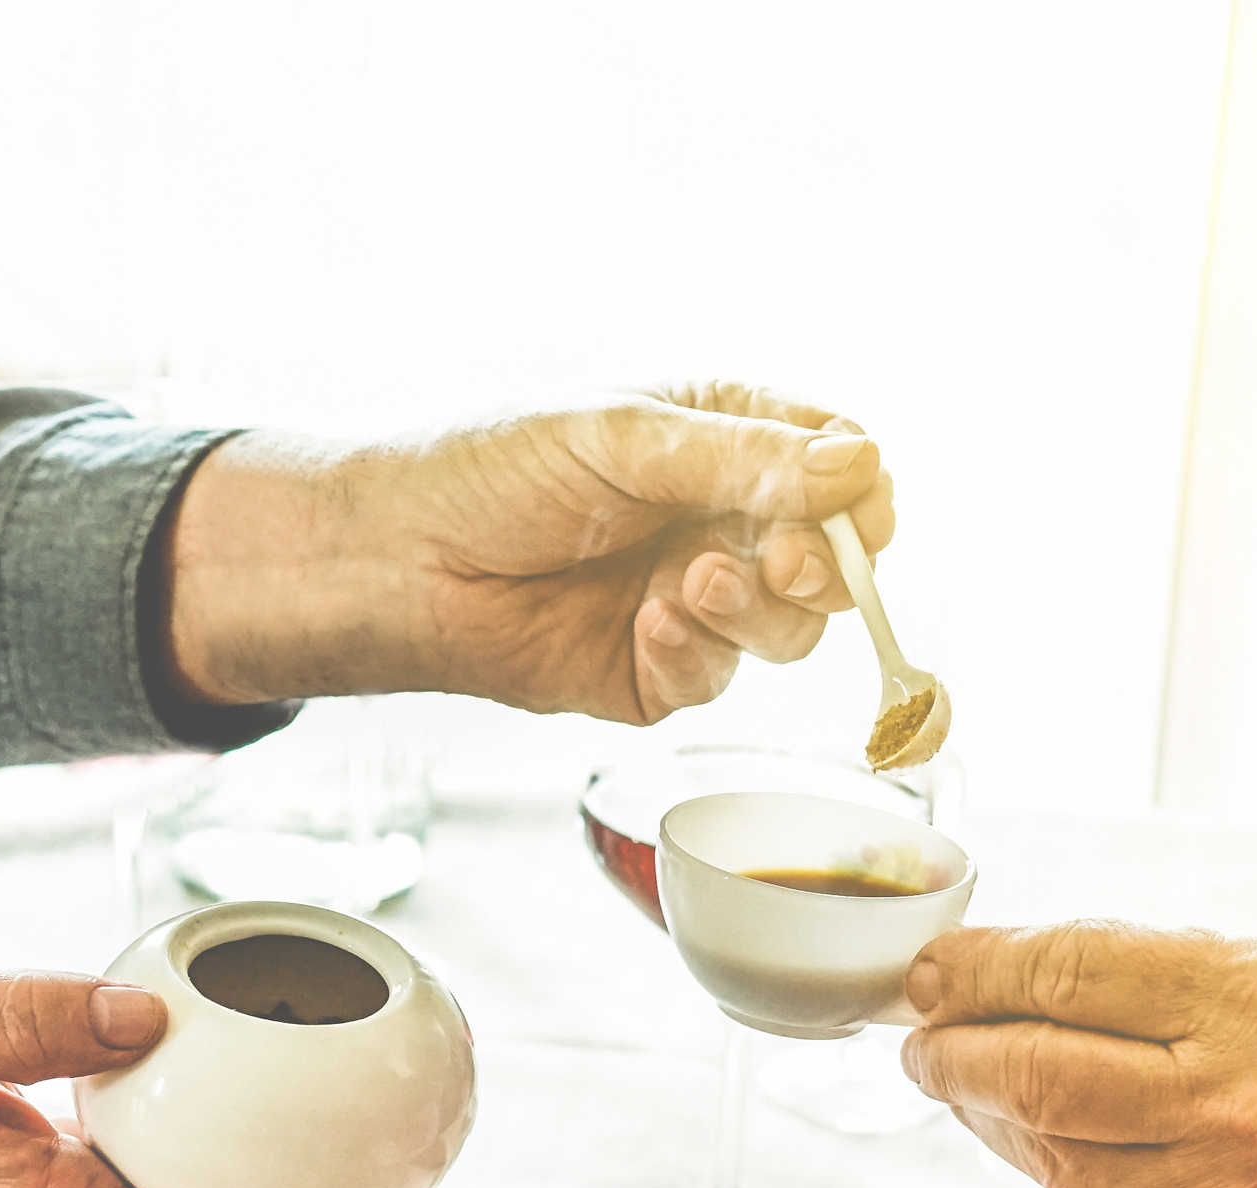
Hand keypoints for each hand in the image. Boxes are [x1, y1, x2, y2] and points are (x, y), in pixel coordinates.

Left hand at [160, 383, 895, 722]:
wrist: (398, 558)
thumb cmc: (493, 471)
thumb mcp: (624, 438)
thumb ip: (742, 458)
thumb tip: (856, 467)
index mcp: (723, 441)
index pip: (836, 467)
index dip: (858, 496)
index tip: (856, 515)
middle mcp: (720, 522)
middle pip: (831, 561)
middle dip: (820, 568)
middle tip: (780, 562)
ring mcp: (696, 602)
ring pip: (789, 630)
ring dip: (759, 613)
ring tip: (692, 584)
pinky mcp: (658, 673)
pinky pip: (716, 679)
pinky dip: (696, 654)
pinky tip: (648, 623)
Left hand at [898, 922, 1256, 1187]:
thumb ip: (1163, 980)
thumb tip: (1015, 975)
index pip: (1072, 973)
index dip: (979, 970)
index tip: (934, 967)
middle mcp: (1240, 1099)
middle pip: (1037, 1068)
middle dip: (954, 1049)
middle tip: (918, 1035)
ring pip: (1051, 1149)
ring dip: (986, 1113)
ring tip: (958, 1080)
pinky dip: (1049, 1167)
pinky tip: (1032, 1139)